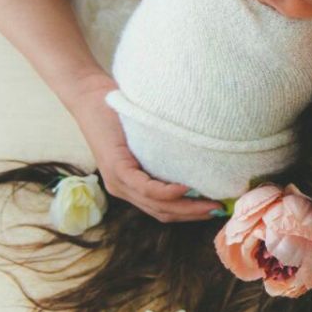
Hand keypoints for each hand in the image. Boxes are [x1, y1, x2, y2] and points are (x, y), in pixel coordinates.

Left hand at [67, 72, 224, 222]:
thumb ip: (162, 154)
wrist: (89, 95)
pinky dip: (167, 192)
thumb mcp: (146, 139)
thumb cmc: (120, 113)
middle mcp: (124, 190)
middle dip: (193, 215)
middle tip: (221, 211)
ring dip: (186, 208)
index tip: (216, 209)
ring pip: (156, 205)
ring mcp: (118, 181)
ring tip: (211, 204)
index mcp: (131, 186)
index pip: (164, 210)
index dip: (190, 214)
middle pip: (163, 213)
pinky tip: (185, 189)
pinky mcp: (116, 168)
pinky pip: (145, 188)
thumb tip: (198, 160)